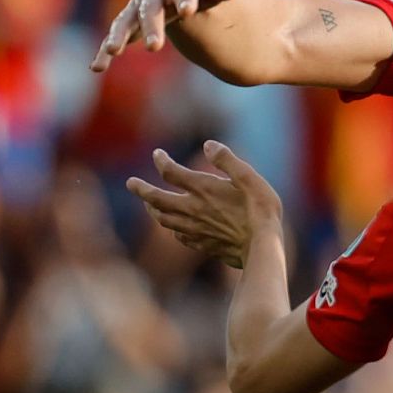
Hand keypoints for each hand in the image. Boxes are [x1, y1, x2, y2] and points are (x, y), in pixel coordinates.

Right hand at [91, 0, 238, 70]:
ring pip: (126, 20)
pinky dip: (105, 50)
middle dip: (151, 25)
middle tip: (154, 47)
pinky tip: (96, 67)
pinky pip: (117, 35)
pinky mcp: (130, 21)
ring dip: (120, 35)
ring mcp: (139, 6)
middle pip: (151, 8)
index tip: (188, 11)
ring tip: (114, 51)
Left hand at [127, 142, 282, 267]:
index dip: (161, 161)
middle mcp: (193, 208)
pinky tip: (175, 228)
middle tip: (130, 183)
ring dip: (152, 209)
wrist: (262, 247)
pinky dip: (172, 228)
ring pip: (163, 219)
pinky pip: (179, 236)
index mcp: (203, 188)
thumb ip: (227, 160)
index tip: (157, 154)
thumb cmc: (260, 210)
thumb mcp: (249, 178)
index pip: (170, 172)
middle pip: (156, 199)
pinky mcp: (202, 244)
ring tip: (147, 204)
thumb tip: (208, 145)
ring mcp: (195, 228)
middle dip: (141, 189)